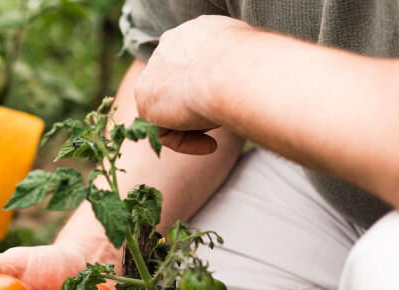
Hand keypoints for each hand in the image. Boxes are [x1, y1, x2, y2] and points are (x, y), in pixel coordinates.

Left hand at [134, 15, 252, 153]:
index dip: (205, 90)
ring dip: (194, 125)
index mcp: (193, 34)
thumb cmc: (253, 65)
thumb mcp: (247, 58)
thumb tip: (241, 85)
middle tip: (221, 120)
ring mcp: (153, 72)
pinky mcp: (145, 98)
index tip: (224, 104)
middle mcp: (169, 46)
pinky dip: (186, 143)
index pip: (190, 65)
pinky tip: (211, 145)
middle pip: (176, 88)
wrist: (234, 71)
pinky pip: (162, 130)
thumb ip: (232, 68)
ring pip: (169, 109)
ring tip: (220, 126)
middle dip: (196, 109)